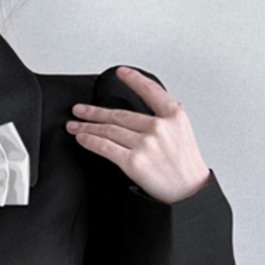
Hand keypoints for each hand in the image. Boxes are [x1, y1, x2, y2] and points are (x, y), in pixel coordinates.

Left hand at [65, 65, 212, 205]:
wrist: (189, 192)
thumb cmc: (185, 166)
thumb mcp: (183, 132)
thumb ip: (163, 119)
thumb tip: (136, 115)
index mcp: (174, 116)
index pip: (150, 90)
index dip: (133, 79)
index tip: (120, 72)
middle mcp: (159, 127)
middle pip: (119, 114)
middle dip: (94, 112)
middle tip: (79, 110)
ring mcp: (145, 143)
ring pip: (108, 130)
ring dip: (87, 127)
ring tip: (74, 125)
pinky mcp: (133, 161)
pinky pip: (105, 147)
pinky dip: (90, 141)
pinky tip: (82, 138)